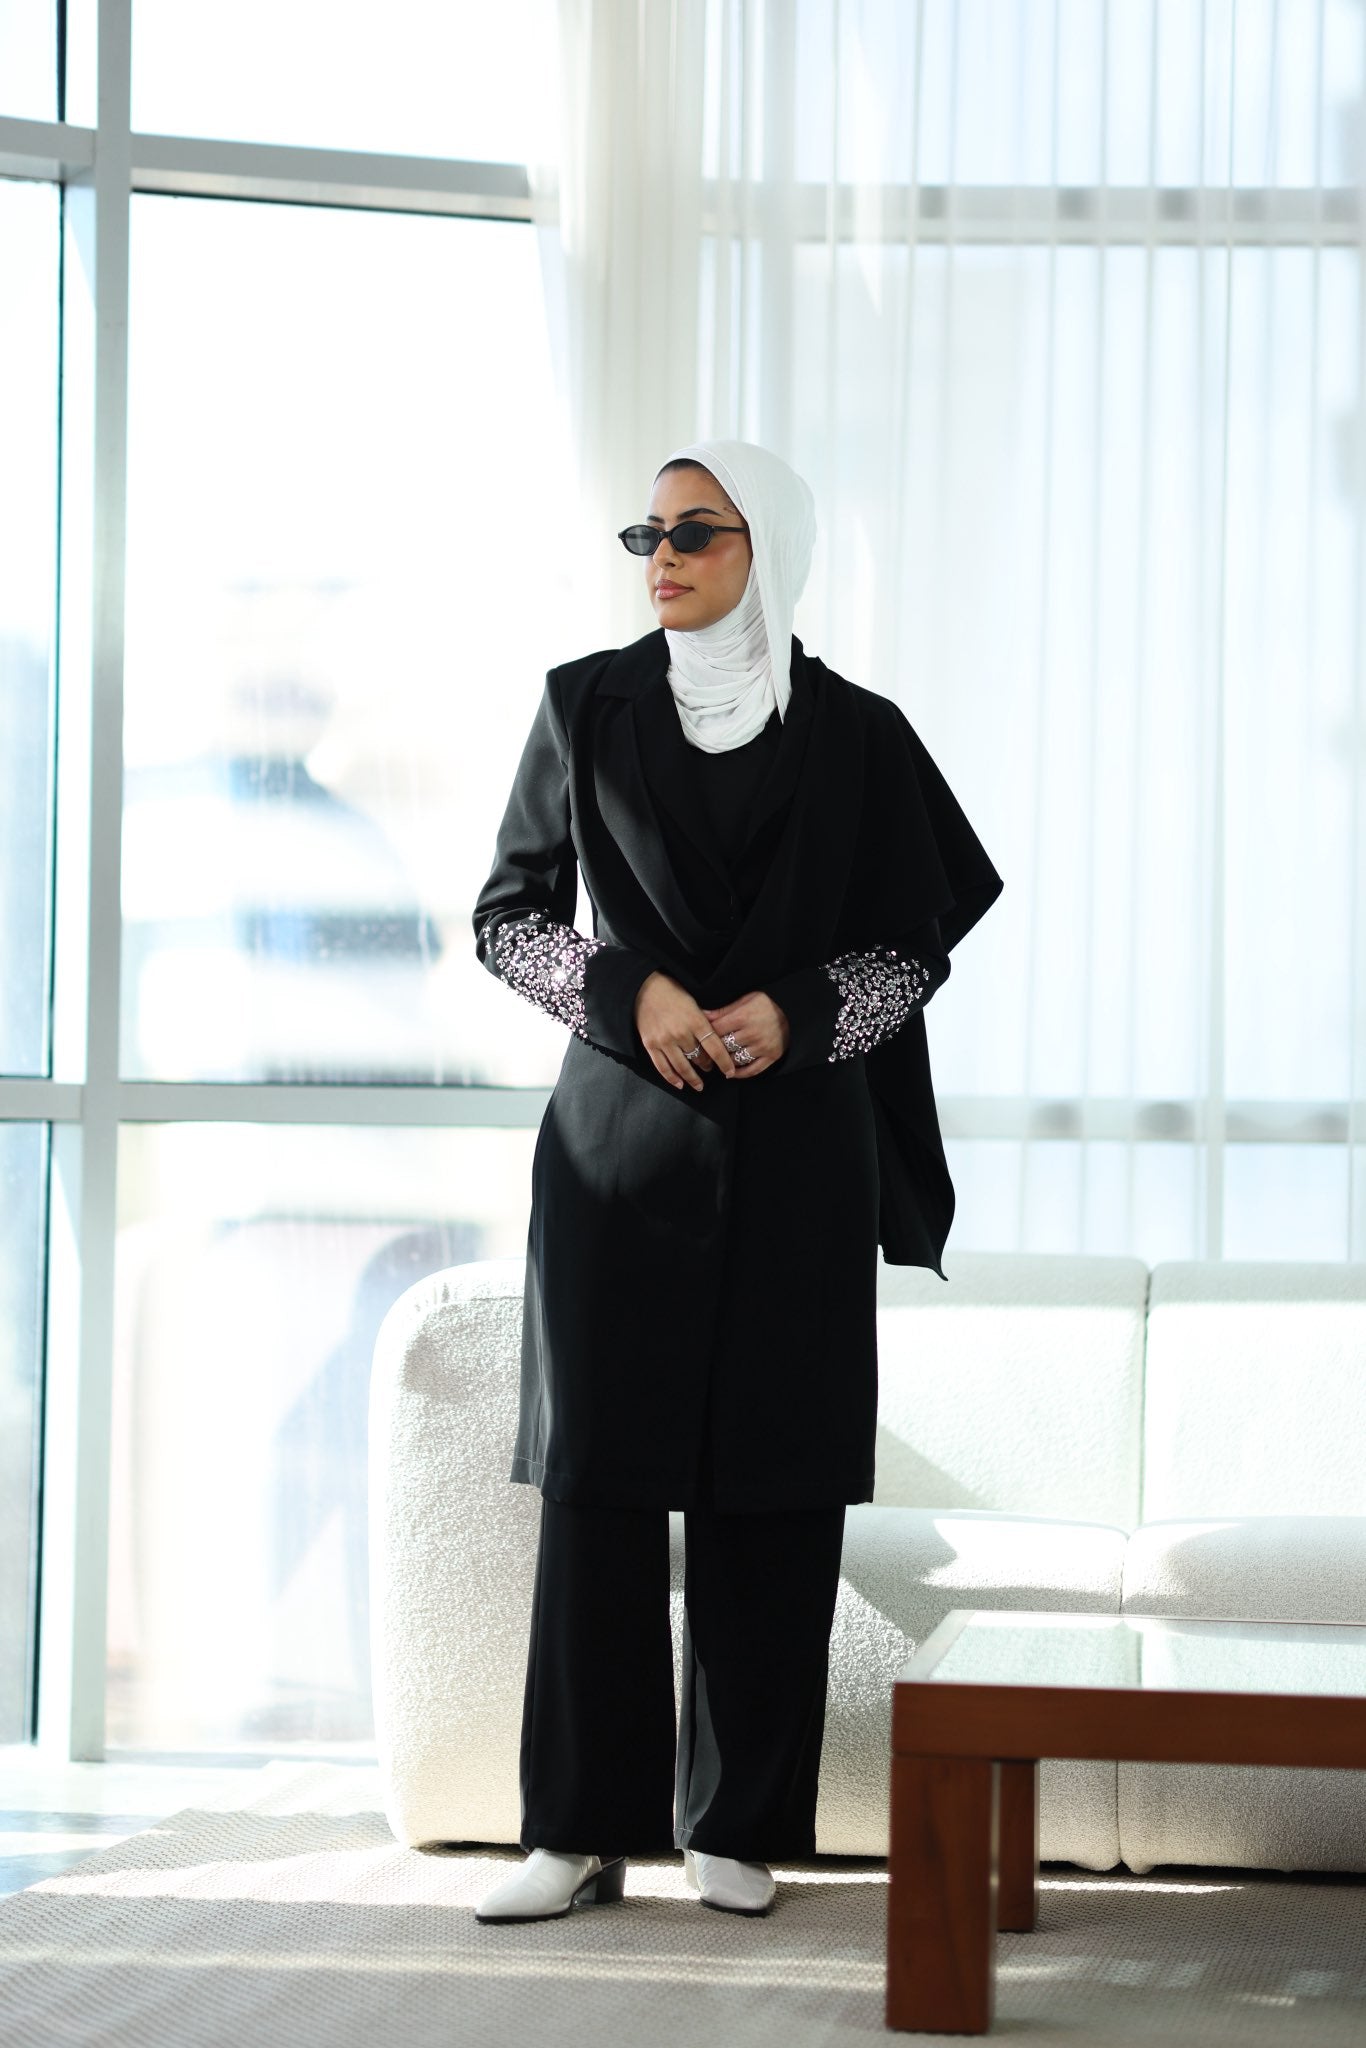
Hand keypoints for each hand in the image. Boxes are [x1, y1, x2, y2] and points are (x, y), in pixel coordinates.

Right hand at [634, 972, 738, 1090]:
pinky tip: (680, 1084)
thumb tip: (719, 1039)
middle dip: (707, 1066)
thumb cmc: (672, 992)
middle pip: (699, 1058)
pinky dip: (672, 1078)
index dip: (724, 1062)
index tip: (730, 1072)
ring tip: (699, 1086)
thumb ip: (705, 1021)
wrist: (644, 988)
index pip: (715, 1047)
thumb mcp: (695, 1002)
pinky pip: (663, 1067)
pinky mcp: (650, 1045)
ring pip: (682, 1067)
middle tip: (711, 1068)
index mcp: (695, 1020)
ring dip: (692, 1078)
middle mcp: (681, 1033)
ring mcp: (664, 1041)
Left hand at [700, 991, 790, 1078]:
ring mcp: (762, 1047)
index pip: (716, 1030)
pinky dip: (740, 1073)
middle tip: (708, 1049)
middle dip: (714, 1047)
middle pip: (723, 1046)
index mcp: (743, 1017)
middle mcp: (752, 1034)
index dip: (706, 1032)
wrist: (793, 1010)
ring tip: (720, 1057)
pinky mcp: (772, 1056)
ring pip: (735, 1059)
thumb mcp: (745, 999)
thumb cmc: (766, 1003)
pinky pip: (752, 1070)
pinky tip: (732, 1072)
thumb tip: (702, 1014)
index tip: (701, 1035)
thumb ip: (724, 1010)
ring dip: (726, 1059)